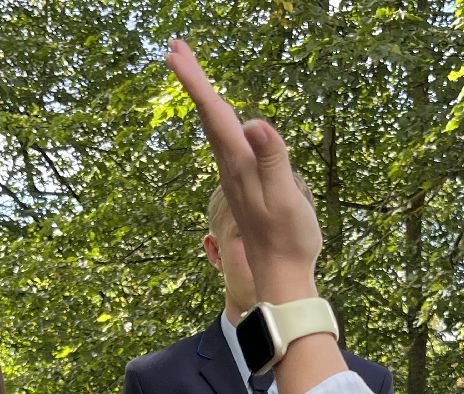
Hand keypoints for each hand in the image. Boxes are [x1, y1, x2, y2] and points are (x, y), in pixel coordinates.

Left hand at [165, 39, 321, 303]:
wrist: (282, 276)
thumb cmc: (289, 238)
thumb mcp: (285, 197)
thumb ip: (271, 158)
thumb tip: (254, 123)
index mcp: (240, 163)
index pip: (213, 114)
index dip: (194, 81)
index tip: (174, 52)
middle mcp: (232, 167)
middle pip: (208, 115)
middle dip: (192, 80)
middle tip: (175, 47)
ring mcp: (236, 177)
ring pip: (213, 128)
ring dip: (202, 98)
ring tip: (192, 73)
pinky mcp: (244, 185)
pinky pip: (225, 142)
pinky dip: (217, 120)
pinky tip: (221, 121)